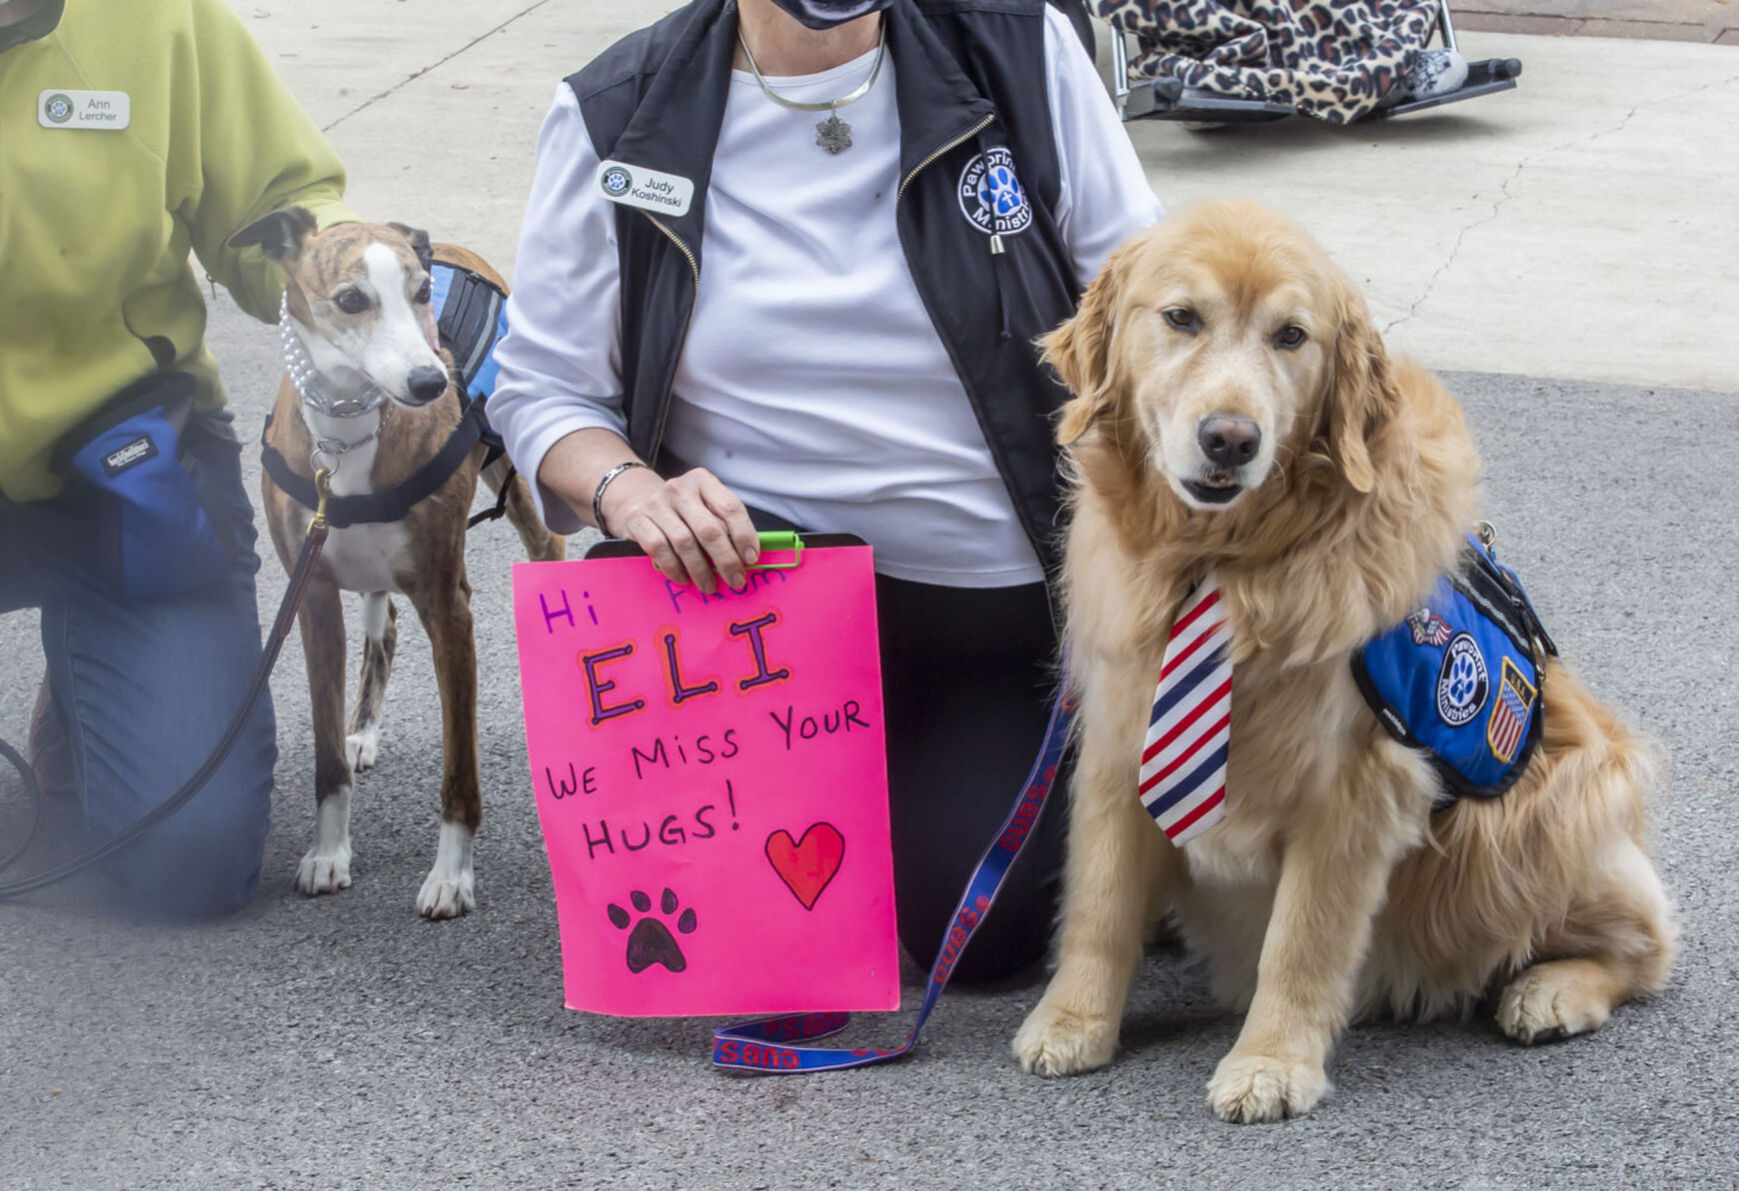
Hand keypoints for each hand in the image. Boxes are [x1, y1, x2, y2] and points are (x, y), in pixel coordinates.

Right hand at [601, 466, 759, 593]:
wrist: (635, 499)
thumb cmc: (680, 509)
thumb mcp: (702, 505)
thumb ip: (722, 523)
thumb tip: (745, 558)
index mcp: (703, 481)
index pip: (730, 507)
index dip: (744, 535)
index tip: (751, 558)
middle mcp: (680, 489)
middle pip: (709, 529)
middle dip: (726, 559)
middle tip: (736, 581)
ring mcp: (656, 503)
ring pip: (685, 542)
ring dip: (700, 569)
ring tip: (709, 586)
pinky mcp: (637, 519)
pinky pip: (659, 548)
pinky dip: (673, 567)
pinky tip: (683, 578)